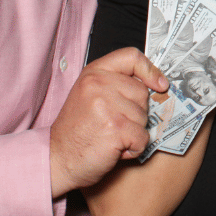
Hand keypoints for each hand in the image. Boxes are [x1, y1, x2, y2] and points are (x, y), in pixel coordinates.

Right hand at [50, 47, 167, 196]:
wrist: (56, 159)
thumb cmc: (76, 131)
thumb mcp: (90, 95)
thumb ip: (115, 84)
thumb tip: (157, 83)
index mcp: (93, 73)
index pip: (131, 56)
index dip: (150, 70)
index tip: (159, 84)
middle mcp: (99, 85)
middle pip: (143, 92)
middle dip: (135, 112)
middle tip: (112, 124)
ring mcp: (107, 106)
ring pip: (144, 117)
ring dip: (133, 132)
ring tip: (110, 136)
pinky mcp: (116, 128)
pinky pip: (143, 137)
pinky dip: (133, 148)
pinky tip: (114, 149)